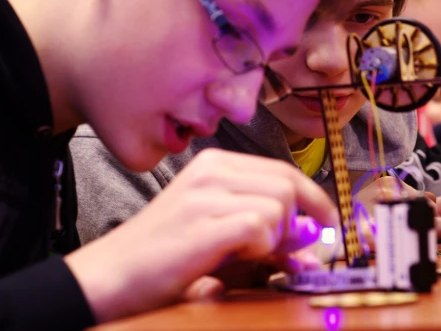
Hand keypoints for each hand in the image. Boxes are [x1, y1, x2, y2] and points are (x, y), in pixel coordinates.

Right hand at [65, 149, 336, 322]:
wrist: (112, 275)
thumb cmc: (165, 255)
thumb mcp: (221, 235)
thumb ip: (268, 234)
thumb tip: (314, 247)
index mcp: (216, 165)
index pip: (284, 169)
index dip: (313, 199)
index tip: (327, 226)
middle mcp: (212, 170)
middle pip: (289, 183)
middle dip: (299, 221)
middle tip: (284, 250)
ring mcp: (206, 193)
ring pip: (281, 202)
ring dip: (277, 236)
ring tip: (249, 253)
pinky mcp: (203, 221)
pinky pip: (261, 225)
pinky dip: (261, 247)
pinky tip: (236, 256)